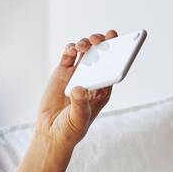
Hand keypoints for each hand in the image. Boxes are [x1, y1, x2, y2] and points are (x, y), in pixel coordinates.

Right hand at [34, 30, 117, 153]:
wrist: (51, 132)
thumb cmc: (70, 129)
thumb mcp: (79, 119)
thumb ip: (80, 105)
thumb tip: (79, 88)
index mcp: (103, 90)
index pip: (114, 68)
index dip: (120, 54)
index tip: (121, 42)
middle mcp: (92, 78)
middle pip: (102, 55)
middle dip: (103, 43)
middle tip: (100, 40)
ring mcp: (77, 73)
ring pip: (86, 51)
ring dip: (86, 43)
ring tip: (83, 45)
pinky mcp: (62, 71)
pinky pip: (68, 55)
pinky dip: (70, 48)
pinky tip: (72, 49)